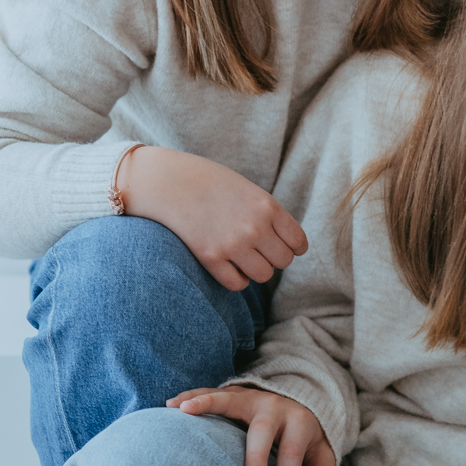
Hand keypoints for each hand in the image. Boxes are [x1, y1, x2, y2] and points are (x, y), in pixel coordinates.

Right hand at [117, 147, 307, 290]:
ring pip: (263, 275)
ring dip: (256, 270)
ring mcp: (233, 244)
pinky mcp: (210, 258)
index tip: (283, 246)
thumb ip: (268, 214)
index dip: (293, 247)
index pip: (298, 242)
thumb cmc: (209, 182)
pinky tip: (230, 267)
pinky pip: (237, 284)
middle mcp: (255, 227)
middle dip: (273, 258)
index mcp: (267, 206)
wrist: (168, 181)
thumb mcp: (247, 190)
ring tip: (244, 258)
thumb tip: (286, 245)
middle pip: (283, 261)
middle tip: (259, 250)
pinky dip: (238, 279)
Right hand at [166, 386, 334, 465]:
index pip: (293, 453)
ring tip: (184, 412)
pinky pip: (209, 392)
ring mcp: (250, 397)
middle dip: (256, 456)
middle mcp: (273, 406)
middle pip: (264, 429)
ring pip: (229, 399)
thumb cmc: (305, 437)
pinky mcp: (232, 393)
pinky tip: (171, 406)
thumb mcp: (321, 454)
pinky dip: (191, 397)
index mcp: (299, 421)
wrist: (298, 400)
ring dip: (207, 404)